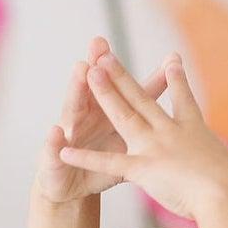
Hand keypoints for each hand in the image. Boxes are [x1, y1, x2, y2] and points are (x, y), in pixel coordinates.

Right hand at [35, 34, 171, 203]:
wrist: (70, 184)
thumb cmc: (100, 159)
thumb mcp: (125, 141)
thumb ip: (144, 119)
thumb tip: (175, 107)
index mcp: (107, 110)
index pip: (122, 88)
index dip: (133, 71)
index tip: (142, 51)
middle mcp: (87, 114)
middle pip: (94, 87)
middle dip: (98, 64)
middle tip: (102, 43)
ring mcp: (69, 131)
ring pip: (73, 107)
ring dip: (76, 88)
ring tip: (81, 69)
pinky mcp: (52, 154)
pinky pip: (53, 147)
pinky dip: (54, 139)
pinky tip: (56, 130)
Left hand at [58, 47, 227, 222]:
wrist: (226, 195)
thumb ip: (220, 162)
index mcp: (192, 129)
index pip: (183, 99)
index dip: (176, 78)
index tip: (171, 59)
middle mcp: (170, 131)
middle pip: (143, 98)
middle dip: (123, 75)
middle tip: (106, 55)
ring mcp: (155, 147)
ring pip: (124, 115)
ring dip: (105, 93)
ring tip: (89, 73)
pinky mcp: (144, 168)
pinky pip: (109, 161)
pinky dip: (86, 156)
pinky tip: (66, 148)